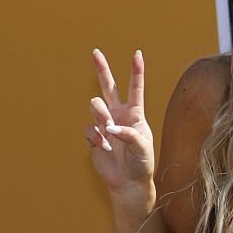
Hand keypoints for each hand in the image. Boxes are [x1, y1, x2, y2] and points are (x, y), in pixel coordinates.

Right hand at [86, 48, 156, 196]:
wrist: (129, 181)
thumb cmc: (141, 163)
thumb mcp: (142, 147)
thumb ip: (128, 134)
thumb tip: (109, 127)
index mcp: (135, 114)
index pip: (135, 89)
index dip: (136, 71)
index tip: (137, 54)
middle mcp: (118, 115)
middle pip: (108, 87)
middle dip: (102, 69)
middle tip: (96, 52)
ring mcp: (104, 124)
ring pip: (95, 106)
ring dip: (100, 115)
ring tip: (109, 132)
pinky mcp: (93, 136)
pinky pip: (89, 129)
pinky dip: (96, 137)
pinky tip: (105, 147)